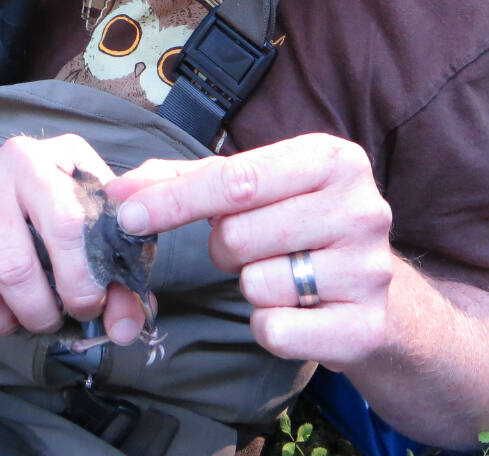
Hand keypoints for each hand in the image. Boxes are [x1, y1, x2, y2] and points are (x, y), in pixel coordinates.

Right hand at [0, 132, 149, 342]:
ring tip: (40, 318)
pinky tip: (4, 316)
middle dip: (78, 289)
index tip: (109, 299)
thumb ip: (110, 274)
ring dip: (35, 312)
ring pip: (15, 269)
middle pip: (64, 230)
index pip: (105, 211)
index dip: (112, 265)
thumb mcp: (75, 228)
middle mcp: (22, 159)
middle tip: (77, 313)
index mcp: (65, 155)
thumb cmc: (22, 216)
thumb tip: (127, 325)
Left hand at [107, 132, 394, 368]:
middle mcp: (361, 207)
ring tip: (281, 273)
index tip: (128, 216)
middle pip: (239, 234)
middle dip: (223, 248)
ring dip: (250, 286)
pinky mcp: (365, 326)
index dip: (174, 200)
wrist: (370, 286)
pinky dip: (268, 325)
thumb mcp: (254, 186)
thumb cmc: (296, 221)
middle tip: (250, 247)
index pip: (237, 179)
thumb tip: (118, 190)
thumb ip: (184, 180)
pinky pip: (275, 330)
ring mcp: (369, 269)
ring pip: (256, 284)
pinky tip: (295, 309)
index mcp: (331, 158)